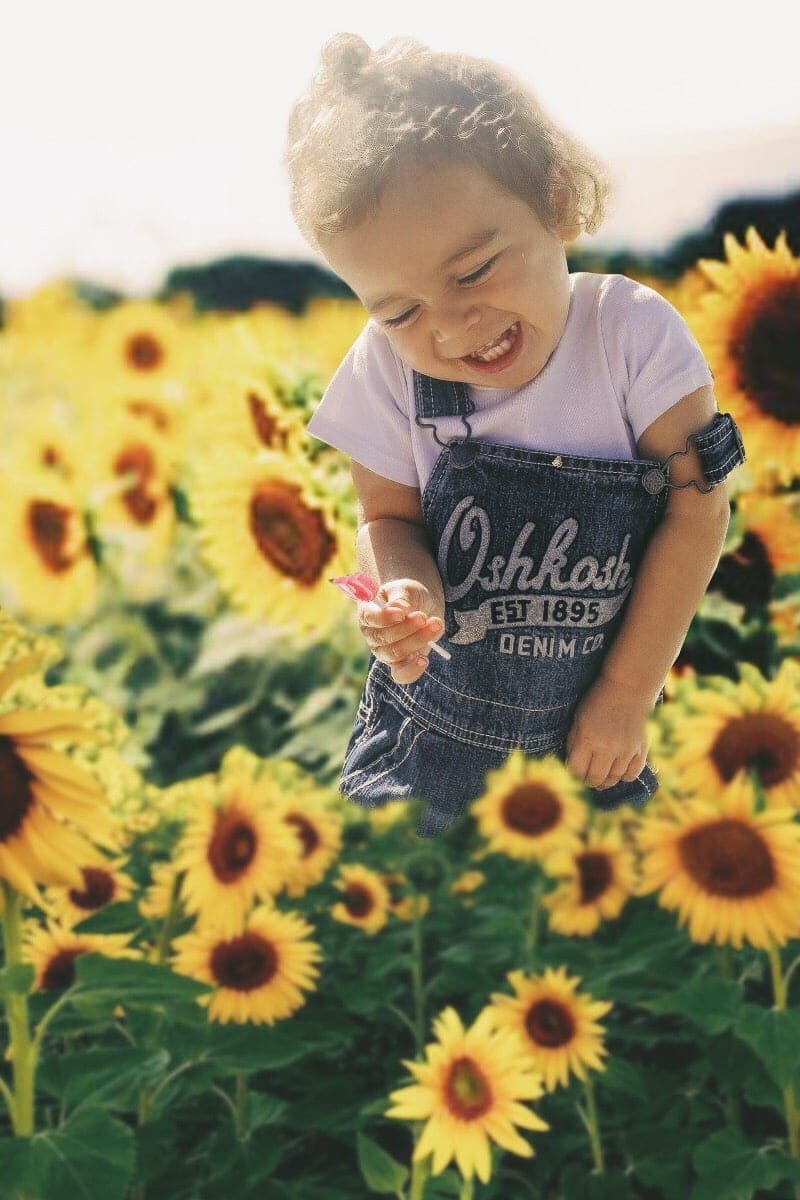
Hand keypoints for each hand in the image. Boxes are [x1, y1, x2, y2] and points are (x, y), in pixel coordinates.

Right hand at [357, 578, 445, 684]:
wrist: (422, 605)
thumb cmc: (409, 595)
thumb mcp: (406, 589)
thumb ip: (401, 599)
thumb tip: (397, 609)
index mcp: (367, 613)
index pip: (369, 618)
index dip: (383, 618)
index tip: (401, 613)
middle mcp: (372, 635)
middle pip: (383, 638)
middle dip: (406, 628)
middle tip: (423, 617)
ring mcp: (384, 651)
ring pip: (395, 654)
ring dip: (417, 641)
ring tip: (435, 625)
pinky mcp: (400, 664)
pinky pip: (401, 674)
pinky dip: (412, 670)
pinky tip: (424, 660)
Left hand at [564, 675, 654, 789]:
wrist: (628, 689)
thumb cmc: (598, 702)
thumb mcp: (578, 719)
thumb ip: (574, 743)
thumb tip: (572, 766)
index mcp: (587, 740)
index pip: (576, 771)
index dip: (573, 774)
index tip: (575, 772)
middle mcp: (607, 749)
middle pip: (595, 779)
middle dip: (588, 782)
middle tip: (587, 779)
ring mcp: (626, 751)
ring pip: (613, 779)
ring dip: (605, 781)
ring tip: (602, 777)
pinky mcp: (641, 750)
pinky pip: (632, 774)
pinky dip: (624, 777)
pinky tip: (618, 771)